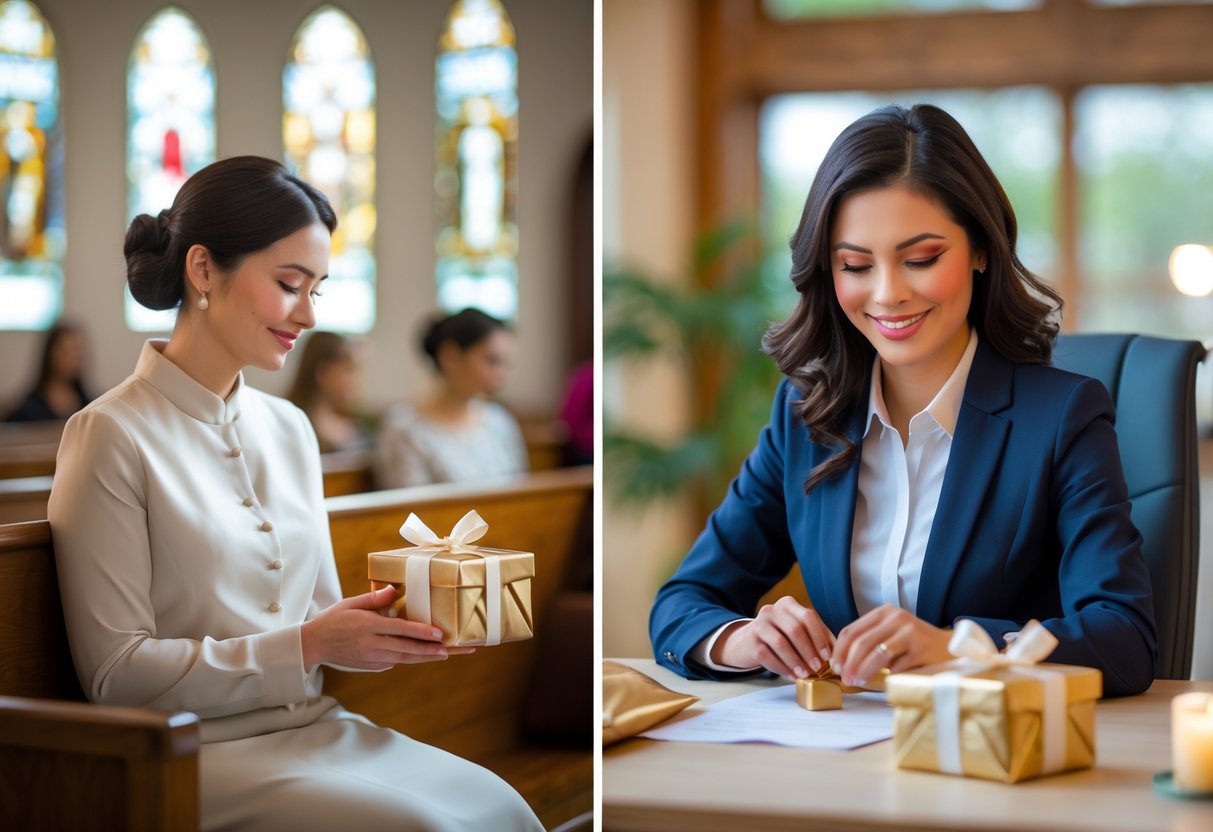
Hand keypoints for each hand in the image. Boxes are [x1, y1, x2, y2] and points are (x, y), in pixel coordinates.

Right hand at [300, 585, 474, 670]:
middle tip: (457, 649)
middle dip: (434, 650)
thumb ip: (374, 597)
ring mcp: (373, 659)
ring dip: (428, 657)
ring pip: (406, 658)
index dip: (422, 634)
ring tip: (449, 654)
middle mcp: (373, 645)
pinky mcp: (373, 666)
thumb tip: (394, 590)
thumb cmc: (334, 619)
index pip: (401, 630)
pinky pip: (396, 660)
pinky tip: (428, 653)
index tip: (440, 635)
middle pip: (409, 649)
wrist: (314, 645)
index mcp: (368, 626)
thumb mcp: (351, 603)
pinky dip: (412, 657)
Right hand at [712, 596, 835, 679]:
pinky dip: (782, 668)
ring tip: (805, 674)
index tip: (827, 655)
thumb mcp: (797, 631)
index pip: (808, 616)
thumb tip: (837, 655)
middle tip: (817, 667)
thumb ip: (817, 638)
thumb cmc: (779, 636)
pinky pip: (767, 656)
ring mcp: (759, 624)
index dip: (819, 637)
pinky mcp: (750, 641)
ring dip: (796, 661)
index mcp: (788, 604)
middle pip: (795, 629)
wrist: (747, 642)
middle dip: (809, 651)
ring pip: (780, 643)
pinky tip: (791, 675)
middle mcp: (772, 610)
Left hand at [831, 604, 951, 686]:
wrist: (948, 646)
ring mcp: (910, 631)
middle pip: (861, 642)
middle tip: (845, 679)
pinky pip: (897, 665)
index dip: (839, 650)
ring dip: (864, 671)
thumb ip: (868, 642)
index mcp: (883, 612)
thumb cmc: (913, 643)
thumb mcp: (889, 635)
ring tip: (858, 682)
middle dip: (849, 663)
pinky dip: (888, 675)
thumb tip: (842, 664)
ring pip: (877, 653)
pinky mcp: (921, 647)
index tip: (835, 667)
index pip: (851, 630)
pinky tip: (886, 680)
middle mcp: (895, 617)